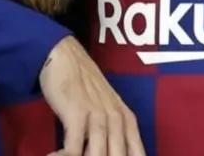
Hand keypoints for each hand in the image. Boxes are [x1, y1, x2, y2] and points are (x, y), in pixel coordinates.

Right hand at [40, 36, 143, 155]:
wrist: (65, 57)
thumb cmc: (83, 86)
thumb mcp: (105, 108)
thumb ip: (110, 133)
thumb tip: (110, 150)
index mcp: (127, 120)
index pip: (137, 154)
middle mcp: (116, 119)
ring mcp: (97, 116)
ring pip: (98, 155)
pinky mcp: (77, 114)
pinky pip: (74, 148)